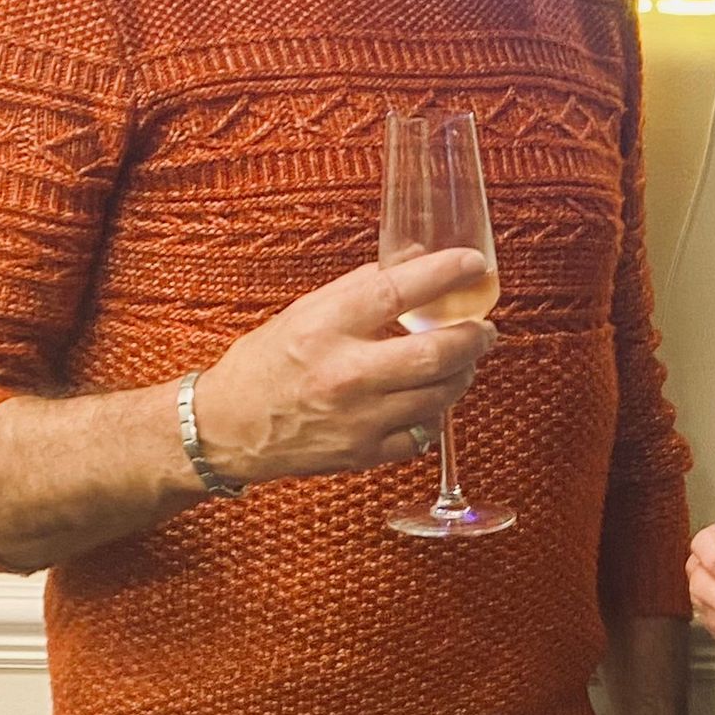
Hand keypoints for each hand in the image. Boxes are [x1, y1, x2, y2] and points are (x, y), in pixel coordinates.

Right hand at [190, 254, 498, 485]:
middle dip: (472, 337)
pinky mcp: (365, 453)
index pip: (397, 291)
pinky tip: (429, 398)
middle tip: (484, 328)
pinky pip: (423, 433)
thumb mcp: (307, 311)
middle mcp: (344, 374)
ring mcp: (358, 419)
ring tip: (462, 360)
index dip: (444, 273)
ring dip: (461, 374)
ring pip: (438, 396)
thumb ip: (362, 286)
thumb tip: (416, 260)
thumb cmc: (268, 364)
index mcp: (325, 327)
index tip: (474, 263)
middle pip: (434, 353)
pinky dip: (435, 413)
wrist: (230, 427)